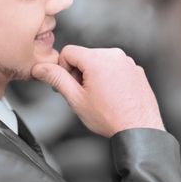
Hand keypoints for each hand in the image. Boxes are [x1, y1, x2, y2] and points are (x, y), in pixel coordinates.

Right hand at [31, 45, 164, 137]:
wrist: (140, 129)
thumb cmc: (110, 117)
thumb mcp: (76, 99)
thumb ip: (56, 79)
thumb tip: (40, 68)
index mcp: (97, 59)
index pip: (68, 51)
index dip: (64, 69)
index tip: (70, 85)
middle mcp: (114, 55)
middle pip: (85, 56)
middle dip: (80, 73)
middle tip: (85, 95)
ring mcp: (128, 62)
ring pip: (101, 61)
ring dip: (96, 75)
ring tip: (101, 97)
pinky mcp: (137, 70)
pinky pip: (117, 67)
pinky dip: (112, 78)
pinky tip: (114, 96)